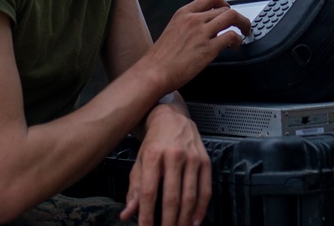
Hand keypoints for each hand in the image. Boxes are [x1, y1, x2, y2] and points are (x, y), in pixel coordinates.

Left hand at [120, 101, 210, 225]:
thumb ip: (134, 189)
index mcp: (153, 155)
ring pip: (190, 196)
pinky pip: (205, 190)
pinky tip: (194, 222)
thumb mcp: (139, 161)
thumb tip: (127, 214)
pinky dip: (200, 209)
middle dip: (168, 222)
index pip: (149, 192)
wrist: (172, 118)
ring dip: (184, 219)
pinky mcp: (205, 161)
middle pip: (171, 197)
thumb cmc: (154, 143)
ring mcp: (192, 158)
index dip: (147, 215)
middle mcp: (174, 156)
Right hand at [141, 0, 250, 93]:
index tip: (228, 10)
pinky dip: (238, 39)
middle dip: (237, 15)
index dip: (224, 2)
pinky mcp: (208, 48)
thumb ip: (188, 26)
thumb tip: (203, 28)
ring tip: (244, 32)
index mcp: (184, 13)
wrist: (153, 72)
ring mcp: (201, 33)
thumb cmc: (160, 58)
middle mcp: (193, 19)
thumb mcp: (172, 31)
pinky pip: (231, 36)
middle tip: (240, 24)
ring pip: (231, 16)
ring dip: (243, 23)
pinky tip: (236, 45)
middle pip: (225, 7)